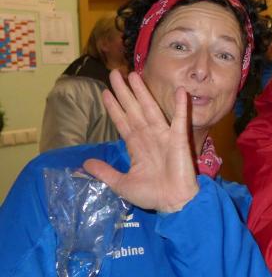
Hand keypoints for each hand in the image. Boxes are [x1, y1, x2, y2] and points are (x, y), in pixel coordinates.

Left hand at [83, 70, 198, 212]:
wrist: (174, 203)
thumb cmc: (151, 195)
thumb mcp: (121, 184)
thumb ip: (105, 172)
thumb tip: (86, 163)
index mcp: (136, 146)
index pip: (122, 121)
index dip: (114, 107)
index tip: (106, 92)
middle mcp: (149, 137)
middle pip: (133, 110)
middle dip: (124, 92)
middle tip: (115, 73)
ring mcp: (164, 136)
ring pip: (151, 109)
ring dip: (143, 93)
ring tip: (134, 75)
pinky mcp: (179, 140)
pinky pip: (180, 120)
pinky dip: (180, 106)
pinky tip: (180, 91)